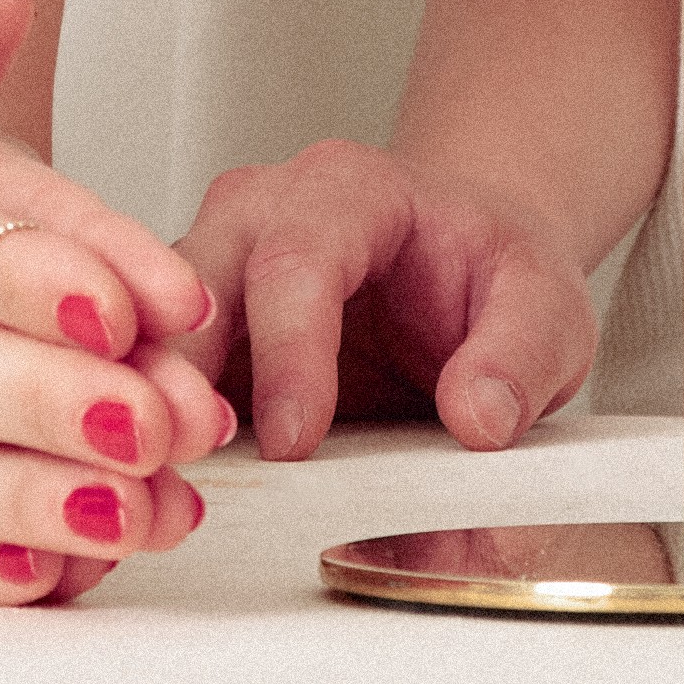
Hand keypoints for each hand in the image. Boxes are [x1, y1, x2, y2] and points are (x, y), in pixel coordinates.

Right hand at [182, 136, 613, 462]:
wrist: (459, 263)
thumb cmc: (490, 273)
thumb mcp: (544, 307)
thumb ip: (521, 357)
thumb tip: (478, 419)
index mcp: (346, 190)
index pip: (298, 260)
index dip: (289, 353)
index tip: (297, 442)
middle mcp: (257, 214)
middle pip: (189, 288)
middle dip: (178, 379)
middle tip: (181, 468)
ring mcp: (211, 268)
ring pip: (144, 331)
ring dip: (144, 410)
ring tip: (149, 493)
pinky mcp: (188, 333)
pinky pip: (142, 374)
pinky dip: (139, 432)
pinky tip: (143, 493)